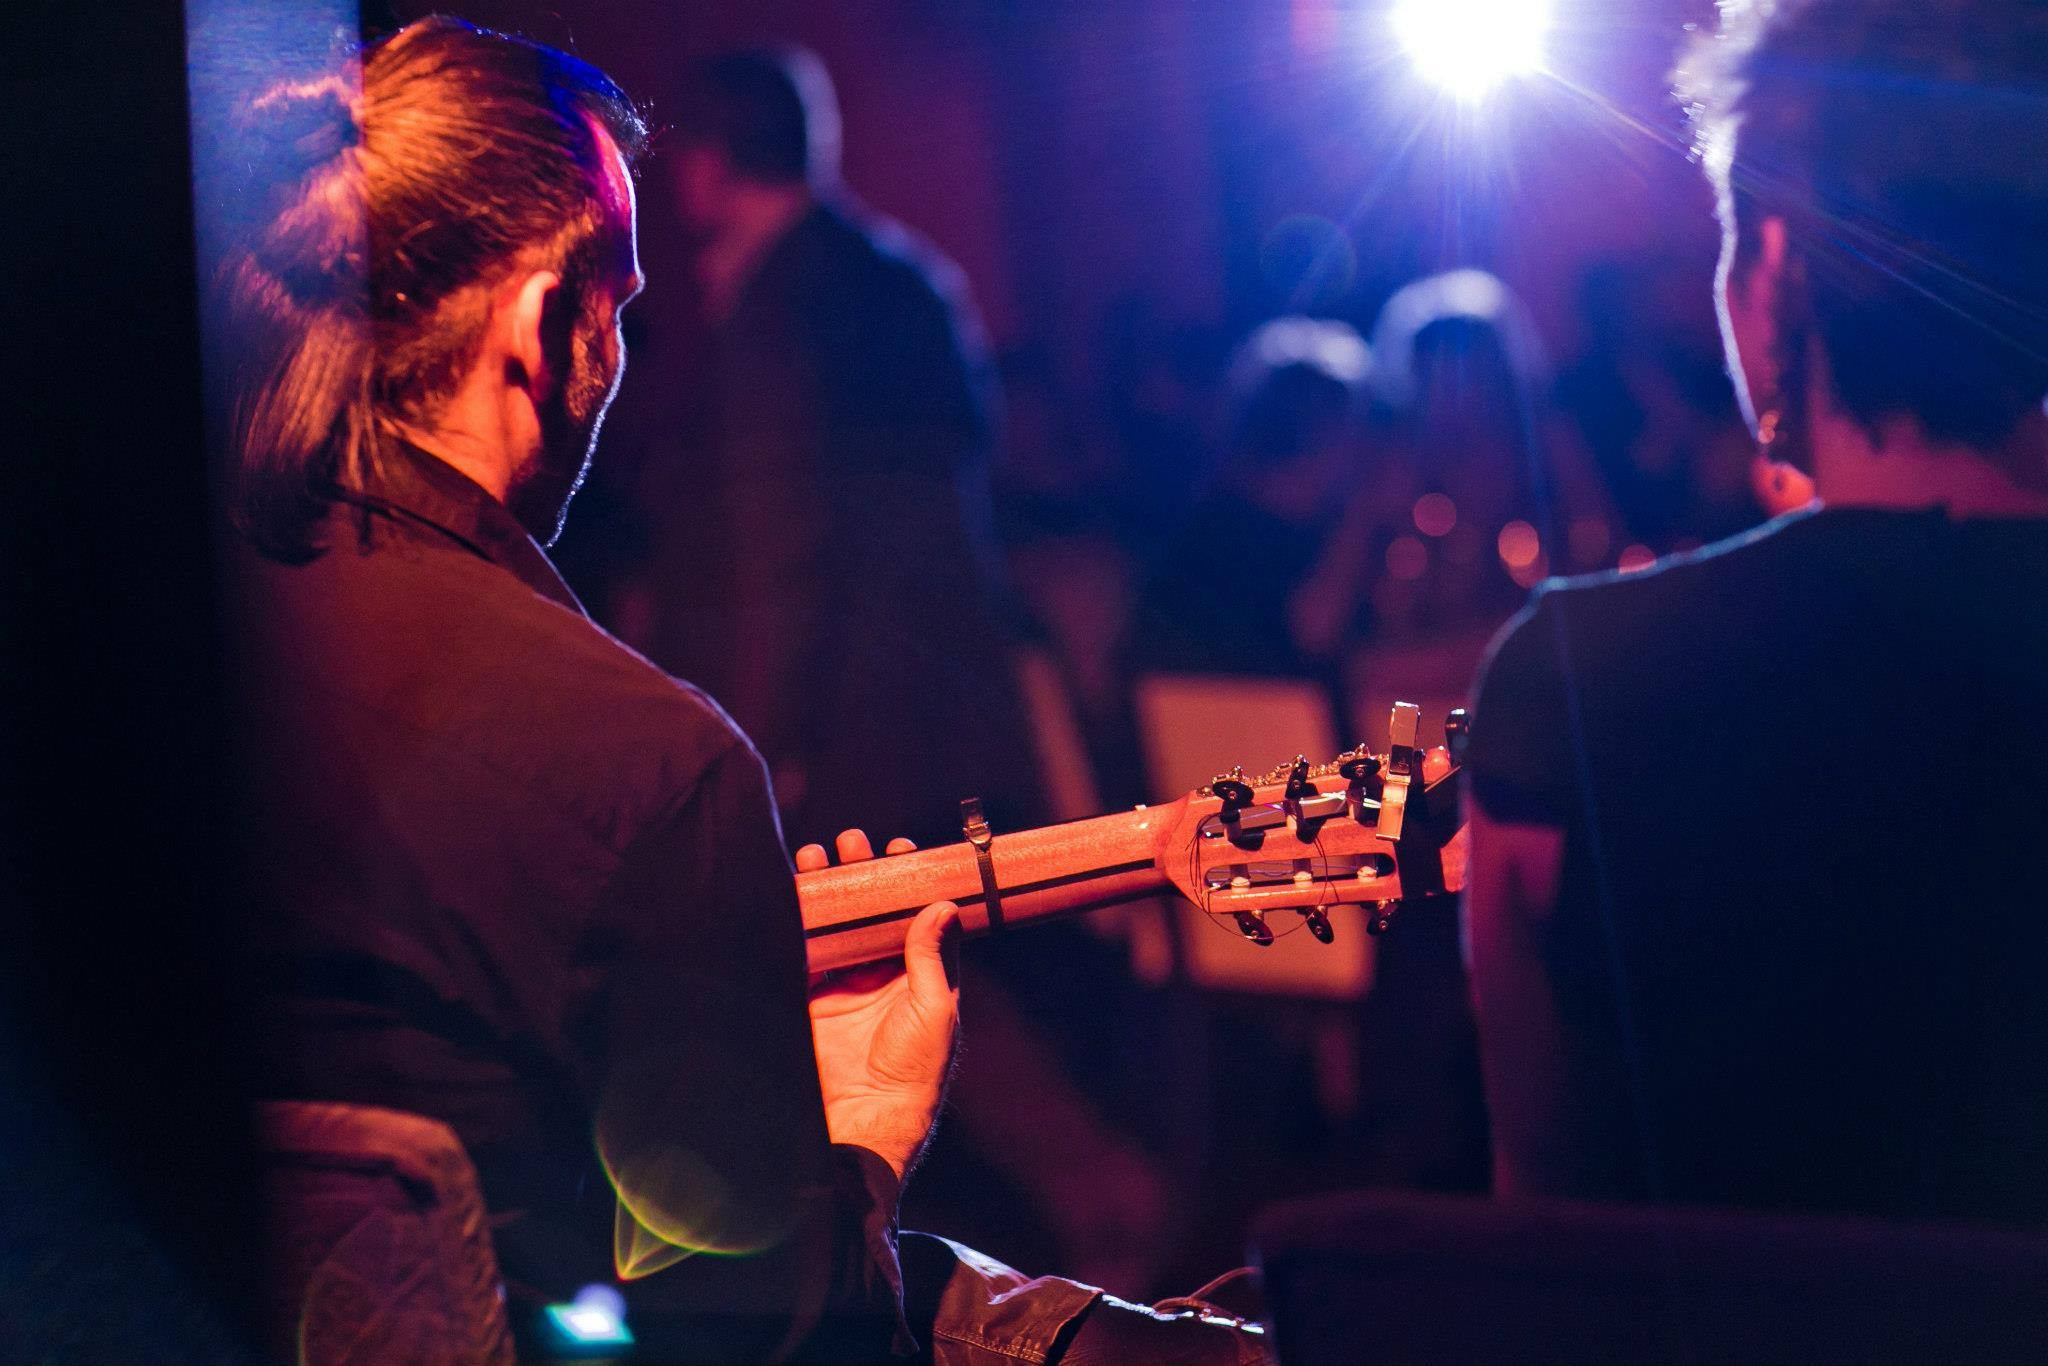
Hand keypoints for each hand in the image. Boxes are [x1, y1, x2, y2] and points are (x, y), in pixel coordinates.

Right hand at [797, 830, 959, 1179]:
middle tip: (852, 843)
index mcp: (919, 978)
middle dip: (860, 875)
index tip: (900, 849)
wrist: (861, 1123)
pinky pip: (801, 949)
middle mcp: (879, 977)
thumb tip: (943, 904)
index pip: (914, 919)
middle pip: (869, 913)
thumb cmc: (913, 1074)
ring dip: (827, 889)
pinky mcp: (807, 999)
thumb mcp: (934, 1010)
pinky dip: (796, 919)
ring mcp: (840, 986)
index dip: (907, 883)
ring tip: (819, 855)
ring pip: (834, 925)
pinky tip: (793, 888)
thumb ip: (932, 958)